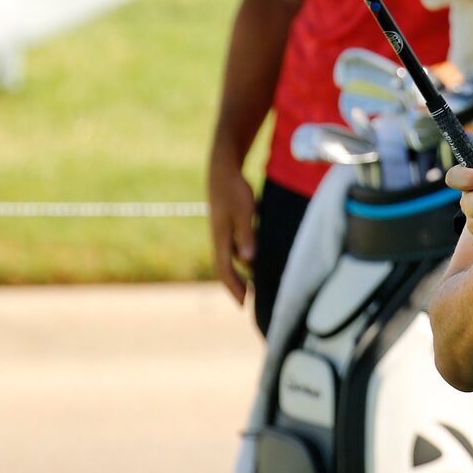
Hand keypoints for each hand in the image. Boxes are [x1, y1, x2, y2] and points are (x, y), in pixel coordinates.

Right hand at [208, 163, 255, 306]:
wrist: (222, 169)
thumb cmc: (234, 189)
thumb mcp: (244, 212)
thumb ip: (246, 236)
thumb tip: (248, 262)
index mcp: (220, 238)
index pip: (224, 270)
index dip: (234, 288)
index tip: (244, 304)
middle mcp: (219, 238)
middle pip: (225, 268)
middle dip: (235, 285)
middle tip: (247, 301)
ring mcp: (222, 230)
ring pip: (230, 258)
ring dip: (240, 273)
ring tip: (253, 286)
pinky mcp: (227, 223)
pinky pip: (234, 247)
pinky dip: (243, 258)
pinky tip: (254, 261)